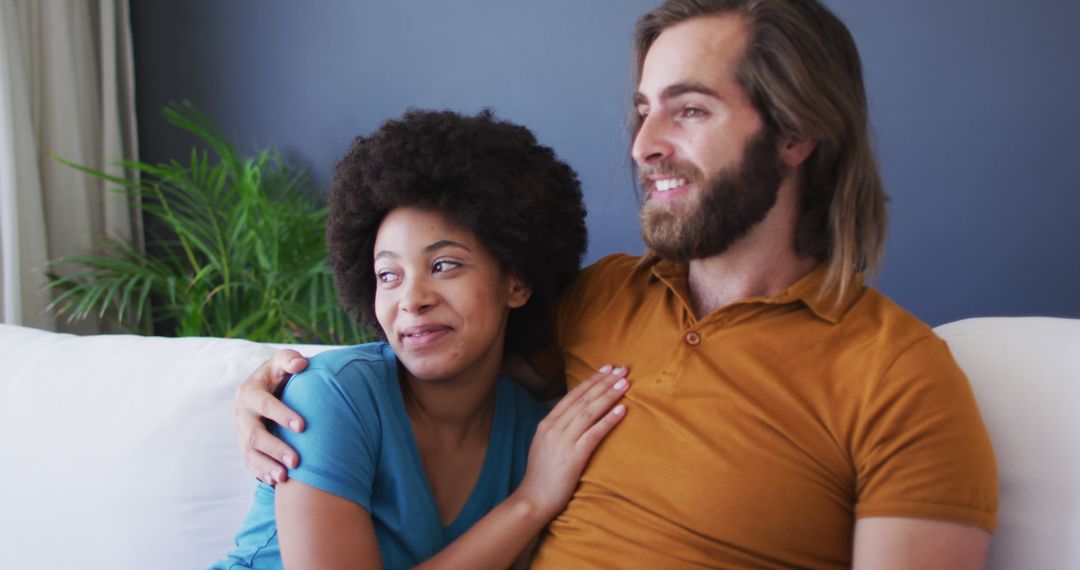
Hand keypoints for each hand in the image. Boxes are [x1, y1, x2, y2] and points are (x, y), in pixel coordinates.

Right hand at [234, 349, 309, 483]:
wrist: (264, 388)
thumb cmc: (279, 374)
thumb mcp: (281, 362)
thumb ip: (289, 360)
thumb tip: (301, 363)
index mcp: (250, 392)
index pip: (265, 405)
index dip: (282, 415)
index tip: (302, 427)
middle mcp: (242, 414)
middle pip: (255, 435)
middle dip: (275, 448)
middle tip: (296, 461)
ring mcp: (241, 433)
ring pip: (250, 453)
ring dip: (267, 466)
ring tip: (285, 478)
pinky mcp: (244, 446)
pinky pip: (249, 463)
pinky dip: (261, 473)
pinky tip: (276, 482)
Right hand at [513, 365, 628, 520]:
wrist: (533, 499)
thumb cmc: (541, 476)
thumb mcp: (544, 446)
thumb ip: (557, 430)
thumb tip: (574, 417)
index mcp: (546, 424)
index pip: (572, 396)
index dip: (590, 381)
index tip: (606, 369)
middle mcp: (553, 428)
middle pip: (582, 399)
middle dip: (603, 382)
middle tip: (621, 369)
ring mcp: (563, 441)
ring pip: (589, 411)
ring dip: (609, 396)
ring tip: (625, 384)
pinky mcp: (573, 456)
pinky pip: (594, 433)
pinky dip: (609, 420)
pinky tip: (622, 410)